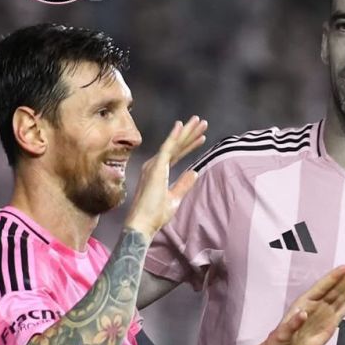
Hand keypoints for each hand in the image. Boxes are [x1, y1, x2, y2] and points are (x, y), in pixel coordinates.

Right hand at [124, 116, 207, 239]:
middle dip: (189, 134)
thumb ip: (183, 184)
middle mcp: (155, 165)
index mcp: (159, 172)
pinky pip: (167, 148)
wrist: (143, 223)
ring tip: (199, 121)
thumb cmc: (155, 214)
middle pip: (176, 146)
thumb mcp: (174, 198)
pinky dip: (174, 136)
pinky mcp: (156, 167)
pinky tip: (181, 125)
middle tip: (202, 122)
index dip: (189, 145)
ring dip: (186, 132)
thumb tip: (194, 172)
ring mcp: (154, 165)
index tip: (201, 137)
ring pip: (173, 144)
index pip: (177, 154)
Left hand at [263, 262, 344, 344]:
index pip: (321, 287)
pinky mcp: (331, 324)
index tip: (344, 267)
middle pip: (334, 288)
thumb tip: (304, 313)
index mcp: (303, 303)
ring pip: (341, 296)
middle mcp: (316, 305)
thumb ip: (292, 324)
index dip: (333, 277)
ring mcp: (324, 314)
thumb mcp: (282, 335)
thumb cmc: (278, 344)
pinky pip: (344, 310)